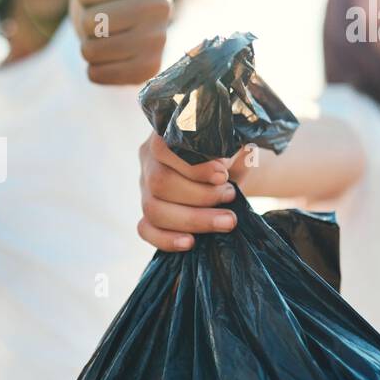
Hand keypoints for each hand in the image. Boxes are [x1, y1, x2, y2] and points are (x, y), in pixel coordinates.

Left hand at [69, 0, 172, 84]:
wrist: (116, 39)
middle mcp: (161, 4)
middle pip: (93, 23)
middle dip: (84, 27)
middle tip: (98, 24)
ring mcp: (160, 39)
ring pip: (95, 51)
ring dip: (88, 50)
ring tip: (104, 42)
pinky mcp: (152, 70)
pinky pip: (101, 75)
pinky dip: (96, 72)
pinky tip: (111, 61)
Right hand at [136, 132, 239, 250]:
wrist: (230, 177)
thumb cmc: (230, 156)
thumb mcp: (234, 145)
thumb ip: (229, 147)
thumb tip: (222, 161)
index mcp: (164, 136)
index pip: (164, 149)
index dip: (191, 166)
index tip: (222, 175)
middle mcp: (149, 162)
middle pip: (158, 183)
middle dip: (200, 195)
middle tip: (230, 196)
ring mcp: (145, 190)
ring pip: (153, 209)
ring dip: (193, 219)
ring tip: (227, 221)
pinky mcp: (148, 215)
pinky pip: (146, 230)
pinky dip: (166, 239)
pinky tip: (190, 243)